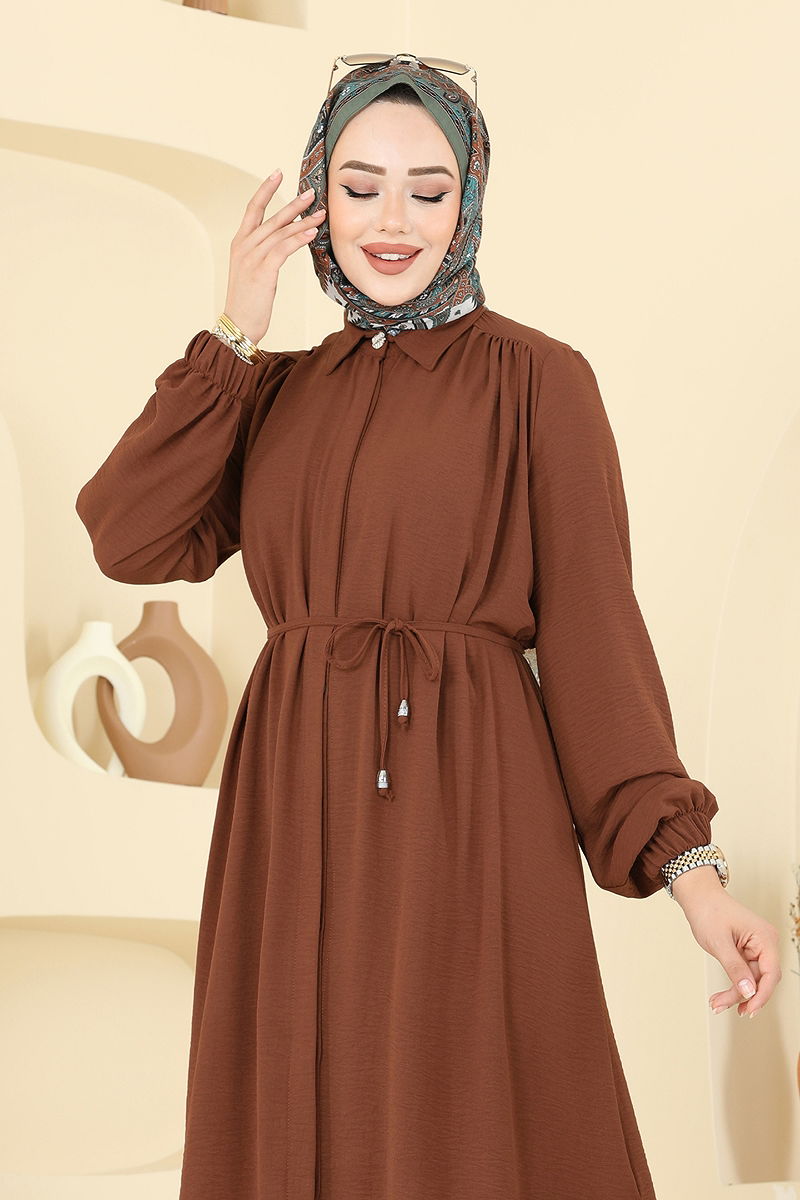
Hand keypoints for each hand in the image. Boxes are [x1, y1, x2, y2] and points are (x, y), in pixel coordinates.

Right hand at [223, 168, 326, 345]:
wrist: (238, 324)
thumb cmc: (249, 302)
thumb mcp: (253, 272)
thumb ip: (264, 254)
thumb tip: (284, 242)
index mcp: (239, 243)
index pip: (252, 209)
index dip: (265, 190)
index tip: (277, 173)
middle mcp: (243, 246)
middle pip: (271, 217)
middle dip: (293, 203)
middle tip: (311, 191)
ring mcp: (251, 257)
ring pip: (280, 231)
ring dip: (303, 221)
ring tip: (321, 213)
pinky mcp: (262, 271)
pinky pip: (283, 248)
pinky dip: (299, 238)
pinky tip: (312, 232)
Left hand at [672, 870, 781, 1017]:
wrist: (698, 896)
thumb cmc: (708, 910)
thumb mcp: (718, 942)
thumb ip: (735, 968)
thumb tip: (749, 992)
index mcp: (765, 937)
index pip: (771, 973)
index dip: (761, 995)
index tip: (748, 1010)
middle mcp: (765, 943)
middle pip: (761, 979)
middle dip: (743, 996)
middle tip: (722, 1007)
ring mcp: (756, 948)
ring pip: (751, 980)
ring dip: (735, 993)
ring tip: (716, 1003)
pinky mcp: (746, 952)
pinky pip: (744, 974)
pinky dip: (733, 985)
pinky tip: (721, 997)